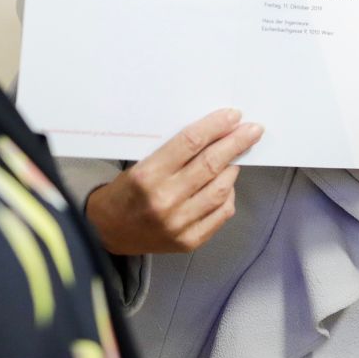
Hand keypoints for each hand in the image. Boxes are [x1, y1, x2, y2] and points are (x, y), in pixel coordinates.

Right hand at [83, 108, 262, 254]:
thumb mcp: (140, 164)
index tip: (233, 116)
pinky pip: (221, 213)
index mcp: (147, 175)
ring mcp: (178, 224)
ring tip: (236, 157)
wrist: (105, 232)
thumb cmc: (126, 192)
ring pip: (220, 189)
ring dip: (233, 168)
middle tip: (253, 130)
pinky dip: (228, 195)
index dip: (216, 127)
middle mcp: (164, 200)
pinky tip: (225, 185)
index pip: (190, 143)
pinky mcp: (188, 242)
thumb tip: (215, 134)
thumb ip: (174, 153)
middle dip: (236, 143)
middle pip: (211, 165)